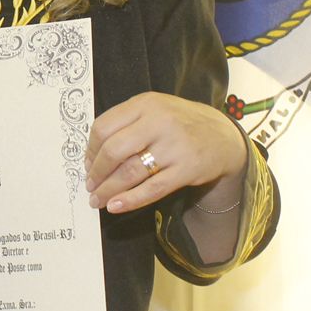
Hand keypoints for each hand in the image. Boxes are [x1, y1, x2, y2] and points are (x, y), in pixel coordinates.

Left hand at [84, 92, 247, 213]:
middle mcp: (159, 121)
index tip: (87, 164)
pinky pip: (152, 189)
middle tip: (90, 186)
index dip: (90, 150)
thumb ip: (127, 124)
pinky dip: (130, 200)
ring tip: (97, 200)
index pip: (104, 127)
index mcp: (146, 104)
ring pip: (130, 172)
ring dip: (108, 190)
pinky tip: (115, 206)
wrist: (223, 136)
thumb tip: (92, 156)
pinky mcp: (187, 169)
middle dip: (96, 173)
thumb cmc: (181, 124)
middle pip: (113, 150)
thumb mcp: (155, 110)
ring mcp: (174, 145)